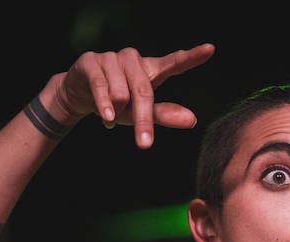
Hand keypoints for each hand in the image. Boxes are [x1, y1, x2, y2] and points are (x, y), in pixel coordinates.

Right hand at [54, 43, 215, 147]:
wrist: (79, 95)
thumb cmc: (118, 105)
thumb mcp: (141, 114)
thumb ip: (165, 115)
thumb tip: (192, 120)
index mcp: (151, 70)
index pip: (174, 62)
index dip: (192, 57)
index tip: (210, 49)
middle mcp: (133, 59)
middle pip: (144, 90)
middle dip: (144, 119)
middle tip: (144, 144)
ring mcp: (112, 58)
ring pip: (121, 91)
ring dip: (117, 111)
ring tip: (111, 116)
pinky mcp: (91, 61)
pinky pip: (101, 86)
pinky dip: (104, 105)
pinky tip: (107, 118)